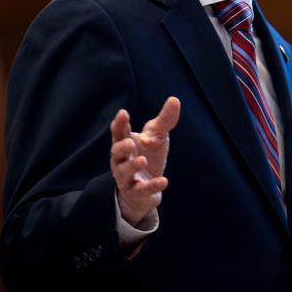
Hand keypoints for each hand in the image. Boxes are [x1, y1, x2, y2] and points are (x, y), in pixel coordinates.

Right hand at [110, 96, 180, 225]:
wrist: (149, 186)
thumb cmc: (149, 155)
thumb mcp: (157, 136)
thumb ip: (164, 120)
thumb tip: (174, 99)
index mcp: (125, 143)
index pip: (119, 132)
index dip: (120, 123)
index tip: (123, 113)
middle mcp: (122, 160)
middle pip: (116, 153)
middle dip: (122, 147)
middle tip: (130, 142)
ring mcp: (126, 177)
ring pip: (124, 173)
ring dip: (133, 167)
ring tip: (142, 161)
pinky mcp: (136, 192)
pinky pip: (140, 190)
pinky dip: (151, 186)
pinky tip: (164, 181)